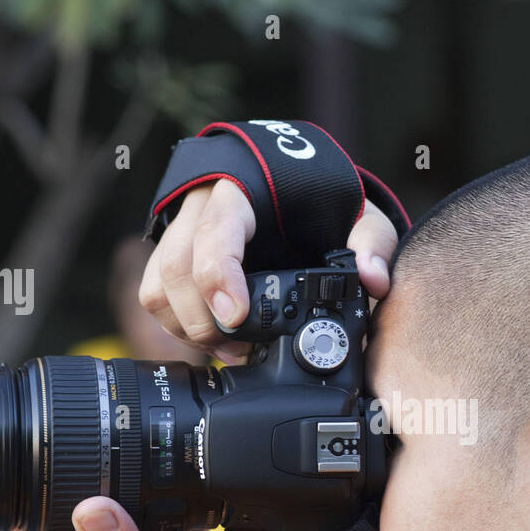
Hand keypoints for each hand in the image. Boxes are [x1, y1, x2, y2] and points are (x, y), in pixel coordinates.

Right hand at [138, 179, 399, 362]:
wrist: (289, 179)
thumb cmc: (321, 198)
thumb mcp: (358, 213)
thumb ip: (372, 242)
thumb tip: (374, 280)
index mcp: (243, 189)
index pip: (216, 230)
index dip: (219, 276)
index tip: (236, 316)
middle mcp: (200, 205)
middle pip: (176, 266)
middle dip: (204, 319)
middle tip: (240, 349)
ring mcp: (179, 229)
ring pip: (157, 285)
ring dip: (189, 328)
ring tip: (231, 350)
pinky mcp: (170, 254)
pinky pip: (155, 295)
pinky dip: (179, 326)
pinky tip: (217, 341)